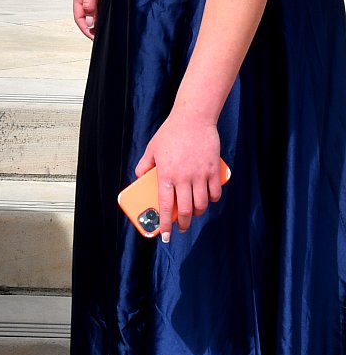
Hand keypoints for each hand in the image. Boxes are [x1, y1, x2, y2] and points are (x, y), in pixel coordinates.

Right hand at [72, 0, 114, 38]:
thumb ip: (90, 3)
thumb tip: (89, 22)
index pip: (79, 16)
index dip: (85, 28)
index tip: (95, 38)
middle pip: (88, 14)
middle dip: (94, 26)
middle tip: (104, 36)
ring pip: (97, 8)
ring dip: (101, 18)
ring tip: (111, 27)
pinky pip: (105, 1)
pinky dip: (109, 9)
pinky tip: (116, 12)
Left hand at [135, 110, 223, 241]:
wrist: (193, 118)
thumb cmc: (170, 133)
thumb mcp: (152, 149)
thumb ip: (144, 165)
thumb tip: (139, 177)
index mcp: (165, 175)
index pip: (164, 206)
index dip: (165, 224)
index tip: (165, 235)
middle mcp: (183, 178)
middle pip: (184, 210)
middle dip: (182, 224)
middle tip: (180, 228)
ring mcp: (200, 175)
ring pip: (201, 204)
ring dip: (197, 213)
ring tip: (192, 213)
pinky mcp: (213, 170)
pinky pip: (214, 193)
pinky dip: (211, 200)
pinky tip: (207, 199)